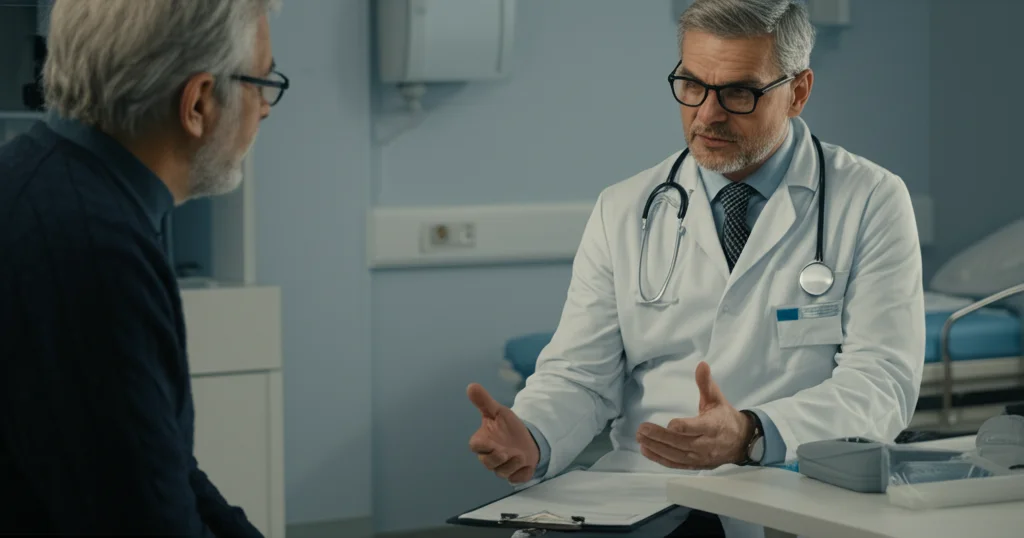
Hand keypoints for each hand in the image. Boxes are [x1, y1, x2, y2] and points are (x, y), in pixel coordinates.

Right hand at [467, 383, 539, 483]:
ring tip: (521, 455)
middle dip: (497, 458)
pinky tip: (527, 464)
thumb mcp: (498, 411)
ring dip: (512, 464)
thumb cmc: (508, 426)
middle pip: (487, 463)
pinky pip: (516, 479)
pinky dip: (522, 473)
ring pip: (502, 472)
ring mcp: (502, 467)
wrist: (527, 438)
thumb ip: (484, 401)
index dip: (481, 446)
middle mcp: (490, 456)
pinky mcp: (515, 475)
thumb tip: (471, 385)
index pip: (475, 446)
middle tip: (507, 451)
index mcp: (484, 441)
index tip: (490, 442)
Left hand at [636, 361, 753, 469]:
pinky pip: (676, 464)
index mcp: (714, 426)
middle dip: (660, 437)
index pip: (697, 428)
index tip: (670, 424)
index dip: (684, 427)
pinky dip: (661, 459)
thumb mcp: (717, 399)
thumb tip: (701, 364)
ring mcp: (701, 458)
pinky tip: (646, 451)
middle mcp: (707, 445)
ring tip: (640, 438)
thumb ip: (706, 383)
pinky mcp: (696, 465)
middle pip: (681, 443)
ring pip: (676, 455)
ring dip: (656, 447)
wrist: (741, 442)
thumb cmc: (725, 418)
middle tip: (642, 429)